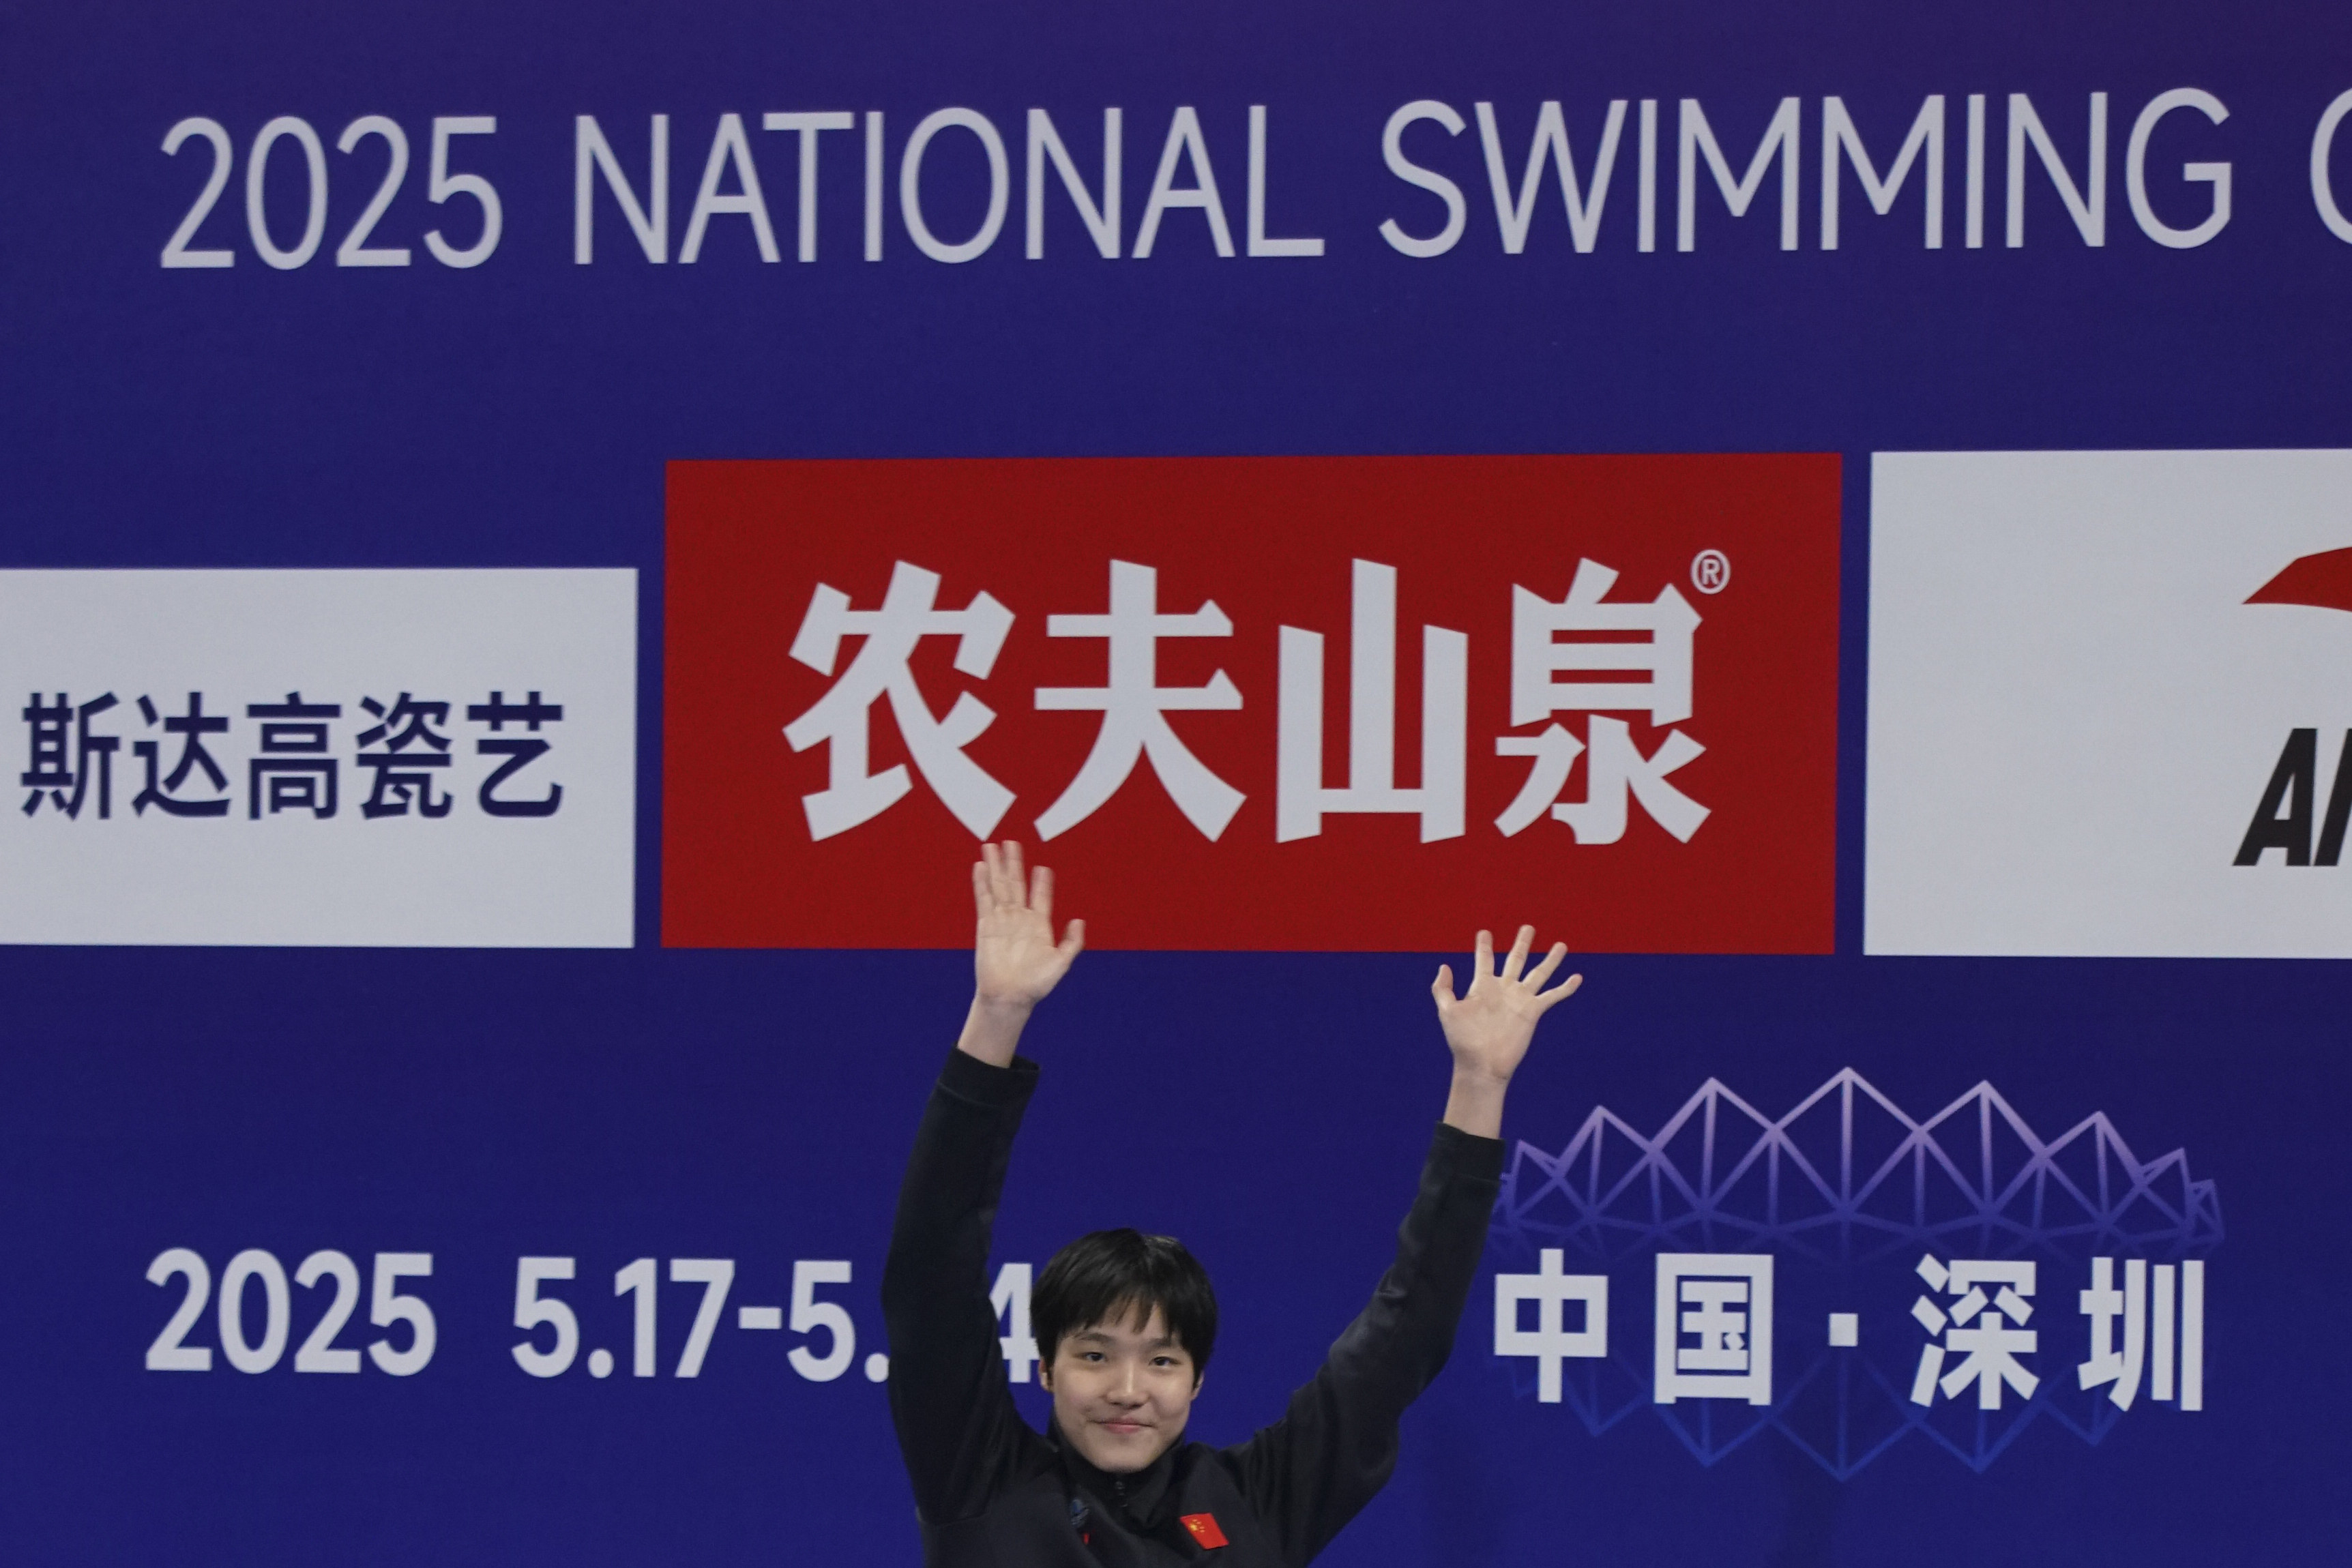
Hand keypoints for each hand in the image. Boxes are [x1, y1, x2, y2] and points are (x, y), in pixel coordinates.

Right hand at [957, 842, 1084, 1065]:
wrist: (1010, 997)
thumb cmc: (1036, 984)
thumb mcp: (1061, 962)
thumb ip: (1072, 942)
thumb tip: (1079, 921)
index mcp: (1038, 926)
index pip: (1040, 897)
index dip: (1042, 883)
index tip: (1043, 869)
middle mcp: (1019, 919)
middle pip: (1016, 884)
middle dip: (1013, 863)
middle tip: (1011, 842)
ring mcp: (1001, 920)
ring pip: (998, 886)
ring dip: (995, 866)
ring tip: (991, 846)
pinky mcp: (986, 925)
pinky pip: (984, 899)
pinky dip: (981, 882)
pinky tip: (980, 866)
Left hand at [1432, 926, 1579, 1136]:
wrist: (1481, 1064)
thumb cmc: (1462, 1041)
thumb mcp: (1447, 1012)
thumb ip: (1443, 989)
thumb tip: (1445, 965)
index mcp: (1482, 987)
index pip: (1485, 960)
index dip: (1484, 946)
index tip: (1484, 932)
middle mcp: (1503, 990)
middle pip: (1515, 960)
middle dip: (1522, 943)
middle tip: (1528, 927)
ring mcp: (1520, 1000)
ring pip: (1538, 973)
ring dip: (1550, 959)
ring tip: (1560, 945)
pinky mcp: (1533, 1012)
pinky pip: (1552, 996)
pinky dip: (1565, 988)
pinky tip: (1576, 977)